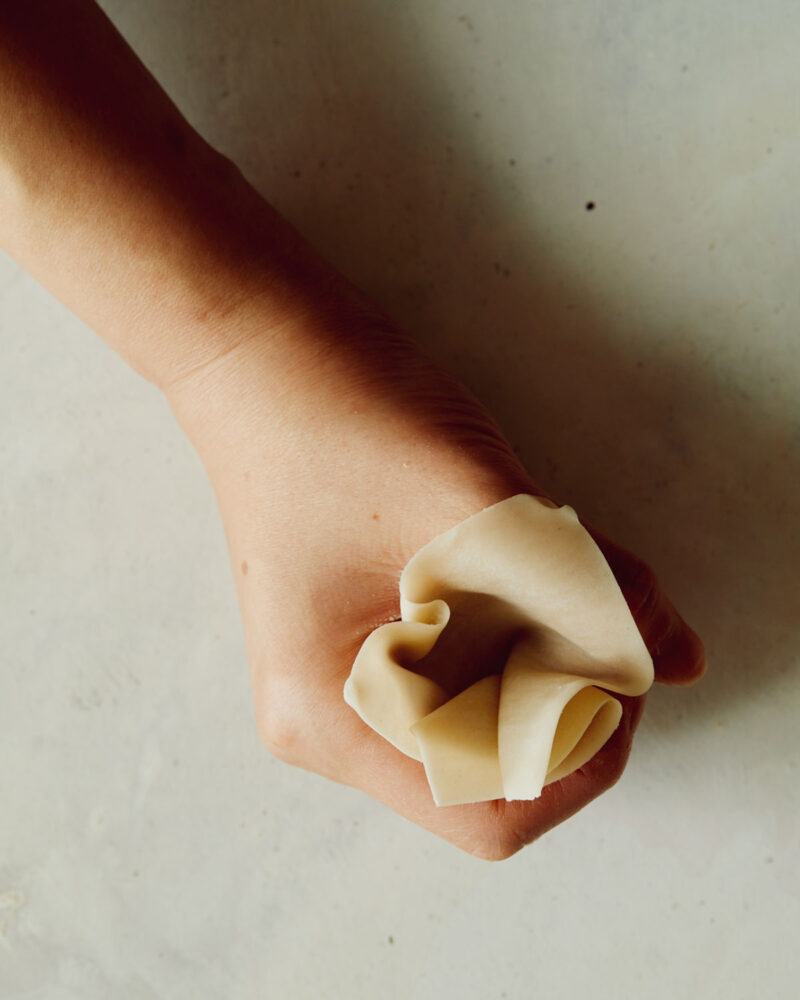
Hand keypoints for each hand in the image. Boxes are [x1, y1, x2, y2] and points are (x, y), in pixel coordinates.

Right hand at [167, 290, 706, 860]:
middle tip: (607, 618)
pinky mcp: (364, 637)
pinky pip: (463, 670)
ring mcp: (343, 678)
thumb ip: (585, 591)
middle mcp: (328, 718)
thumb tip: (672, 656)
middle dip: (567, 701)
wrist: (267, 353)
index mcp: (329, 714)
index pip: (485, 811)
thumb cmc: (343, 421)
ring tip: (560, 578)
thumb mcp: (481, 512)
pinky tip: (528, 572)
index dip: (576, 762)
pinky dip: (520, 634)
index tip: (623, 684)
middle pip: (488, 767)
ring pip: (482, 714)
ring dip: (546, 659)